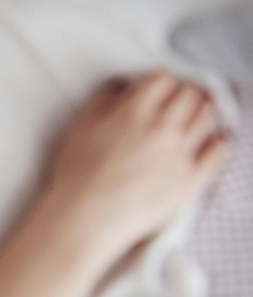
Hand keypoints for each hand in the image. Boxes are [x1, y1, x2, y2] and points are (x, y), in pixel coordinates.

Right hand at [47, 69, 230, 250]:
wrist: (85, 217)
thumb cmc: (76, 174)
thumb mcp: (79, 127)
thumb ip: (103, 101)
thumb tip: (123, 88)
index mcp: (131, 112)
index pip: (163, 78)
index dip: (163, 79)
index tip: (161, 86)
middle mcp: (160, 128)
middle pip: (190, 94)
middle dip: (187, 91)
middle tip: (184, 96)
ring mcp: (179, 154)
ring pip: (207, 117)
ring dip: (205, 109)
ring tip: (200, 111)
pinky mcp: (190, 179)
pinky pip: (218, 153)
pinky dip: (220, 141)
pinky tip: (216, 139)